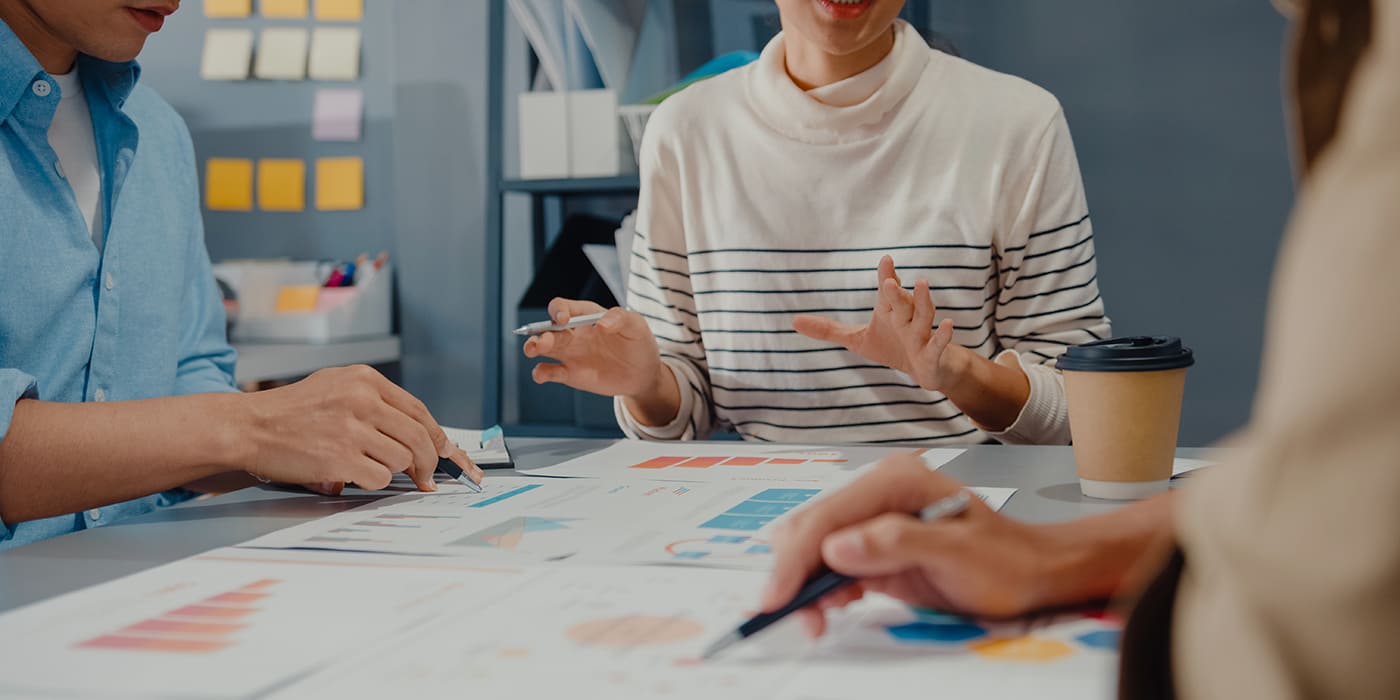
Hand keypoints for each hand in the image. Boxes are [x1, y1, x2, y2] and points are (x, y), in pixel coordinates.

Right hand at [237, 365, 482, 492]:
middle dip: (428, 462)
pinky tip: (354, 474)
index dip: (436, 436)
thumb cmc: (291, 411)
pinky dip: (373, 482)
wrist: (249, 426)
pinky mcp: (341, 458)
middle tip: (426, 476)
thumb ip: (376, 403)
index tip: (444, 452)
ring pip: (402, 460)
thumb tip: (419, 433)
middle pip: (419, 437)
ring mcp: (352, 429)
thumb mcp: (336, 386)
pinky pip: (380, 478)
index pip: (418, 410)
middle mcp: (362, 400)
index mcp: (365, 380)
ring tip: (368, 466)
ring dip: (393, 471)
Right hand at [522, 298, 679, 424]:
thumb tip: (601, 324)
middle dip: (540, 332)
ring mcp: (569, 354)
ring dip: (533, 347)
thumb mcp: (637, 326)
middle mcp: (573, 333)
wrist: (643, 374)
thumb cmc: (639, 344)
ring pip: (542, 348)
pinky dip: (541, 372)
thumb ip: (621, 318)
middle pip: (547, 328)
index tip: (563, 319)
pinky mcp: (570, 374)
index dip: (558, 310)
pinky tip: (542, 374)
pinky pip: (549, 371)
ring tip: (533, 350)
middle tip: (543, 342)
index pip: (563, 307)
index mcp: (585, 316)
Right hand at [763, 456, 1053, 636]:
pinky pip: (831, 564)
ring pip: (814, 547)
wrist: (1031, 572)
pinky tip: (833, 606)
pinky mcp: (874, 546)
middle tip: (795, 616)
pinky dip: (822, 587)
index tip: (778, 597)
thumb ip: (896, 543)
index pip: (828, 516)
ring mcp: (873, 518)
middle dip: (793, 572)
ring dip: (806, 584)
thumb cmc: (1005, 560)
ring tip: (817, 619)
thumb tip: (836, 547)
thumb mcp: (956, 553)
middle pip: (811, 527)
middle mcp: (877, 492)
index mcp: (895, 481)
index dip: (796, 558)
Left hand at [793, 256, 956, 390]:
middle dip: (897, 292)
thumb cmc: (892, 347)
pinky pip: (938, 343)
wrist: (924, 370)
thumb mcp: (857, 339)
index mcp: (889, 312)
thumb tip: (793, 321)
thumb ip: (827, 330)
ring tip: (923, 284)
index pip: (886, 291)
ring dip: (923, 301)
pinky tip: (949, 324)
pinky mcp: (932, 353)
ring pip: (924, 315)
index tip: (885, 260)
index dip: (886, 275)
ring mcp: (921, 335)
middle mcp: (906, 318)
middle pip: (902, 302)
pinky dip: (943, 335)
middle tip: (891, 281)